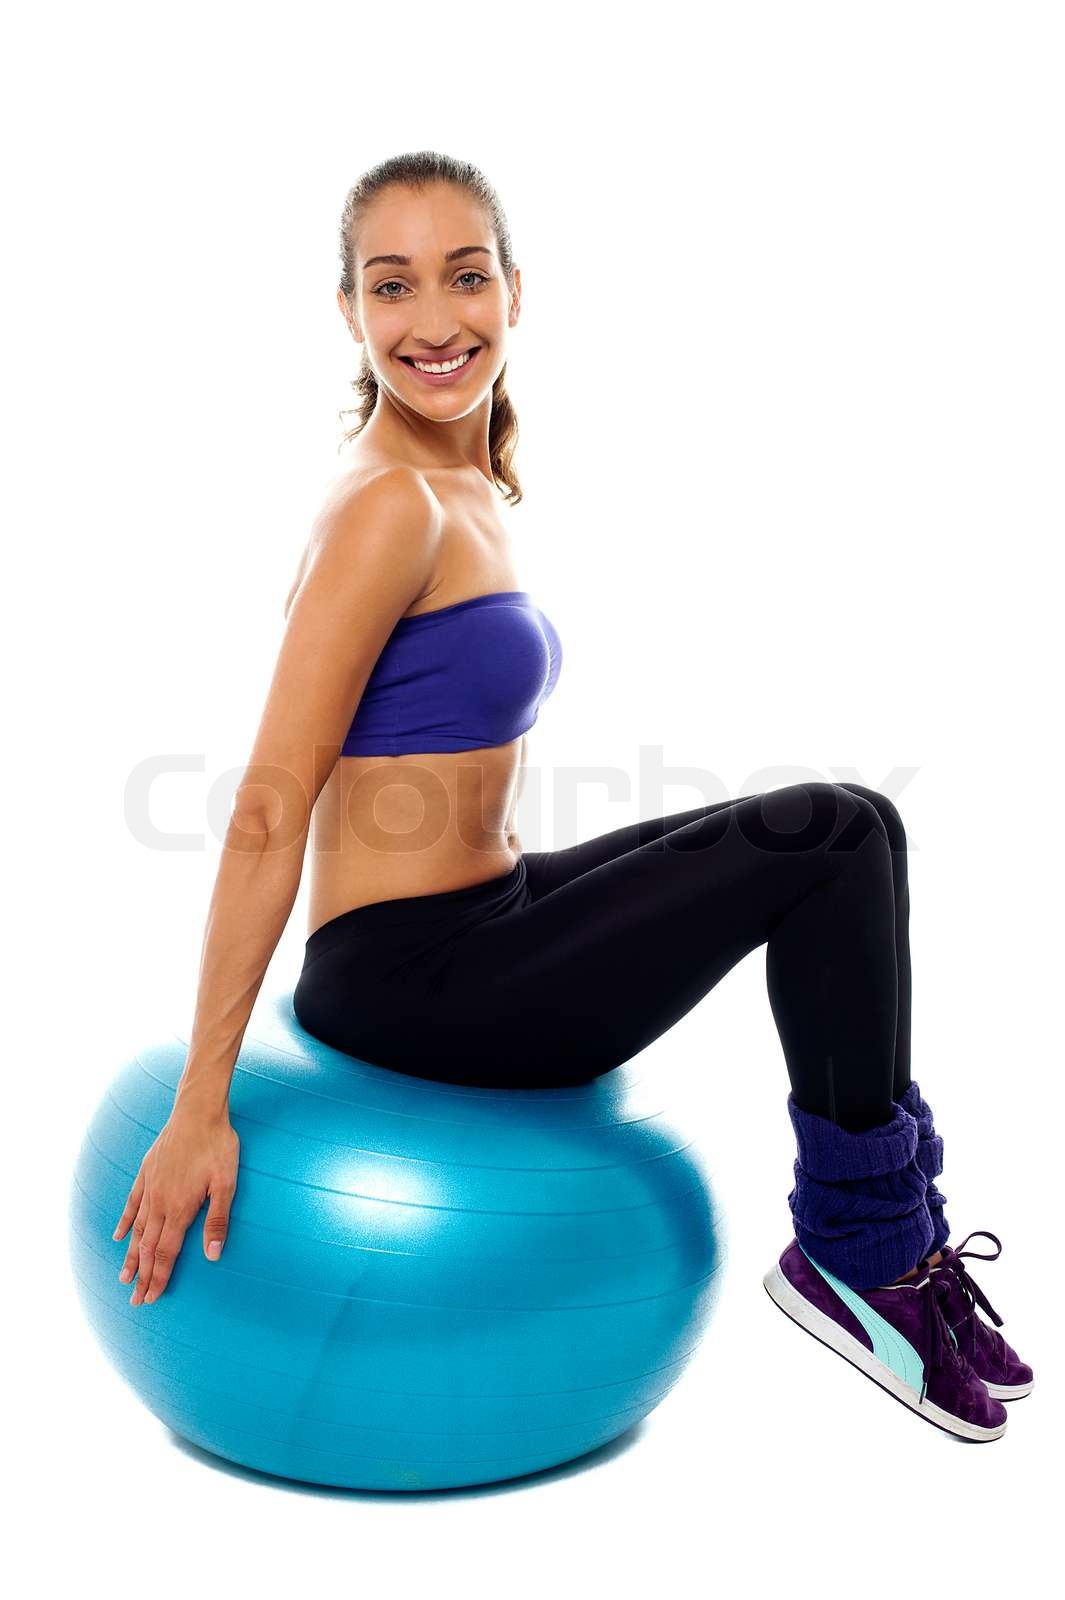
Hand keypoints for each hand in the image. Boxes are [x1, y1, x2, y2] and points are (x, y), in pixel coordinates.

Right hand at [112, 1105, 239, 1305]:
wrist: (198, 1111)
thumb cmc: (218, 1146)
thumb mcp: (227, 1183)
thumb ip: (218, 1221)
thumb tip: (213, 1255)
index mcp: (180, 1208)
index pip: (166, 1253)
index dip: (158, 1277)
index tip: (150, 1298)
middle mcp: (160, 1202)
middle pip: (148, 1247)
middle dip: (142, 1275)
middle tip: (135, 1300)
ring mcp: (150, 1186)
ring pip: (137, 1230)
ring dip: (131, 1256)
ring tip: (123, 1277)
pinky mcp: (147, 1172)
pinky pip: (132, 1203)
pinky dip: (126, 1222)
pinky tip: (119, 1236)